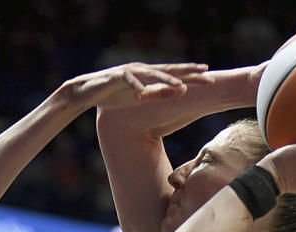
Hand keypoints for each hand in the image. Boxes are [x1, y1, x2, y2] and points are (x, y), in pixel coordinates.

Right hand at [72, 61, 212, 112]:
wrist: (87, 91)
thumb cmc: (114, 95)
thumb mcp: (141, 97)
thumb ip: (159, 93)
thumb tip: (181, 90)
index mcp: (149, 75)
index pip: (174, 74)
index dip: (191, 74)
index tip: (209, 75)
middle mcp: (143, 70)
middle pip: (168, 70)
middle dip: (187, 72)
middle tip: (206, 72)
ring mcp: (129, 72)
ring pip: (151, 74)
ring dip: (165, 79)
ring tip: (180, 84)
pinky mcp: (115, 78)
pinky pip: (127, 82)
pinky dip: (135, 87)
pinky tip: (142, 93)